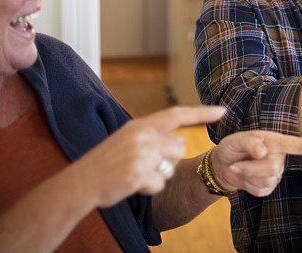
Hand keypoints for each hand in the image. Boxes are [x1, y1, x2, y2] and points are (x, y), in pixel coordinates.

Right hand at [74, 105, 226, 207]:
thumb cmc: (106, 164)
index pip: (176, 114)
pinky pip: (159, 184)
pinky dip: (148, 189)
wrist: (79, 183)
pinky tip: (131, 185)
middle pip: (178, 148)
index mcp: (139, 125)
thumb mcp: (127, 141)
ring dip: (157, 176)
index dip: (201, 113)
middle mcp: (142, 136)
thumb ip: (153, 138)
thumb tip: (182, 143)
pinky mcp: (137, 174)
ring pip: (170, 168)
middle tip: (141, 165)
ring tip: (134, 175)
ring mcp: (140, 154)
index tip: (222, 111)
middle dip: (167, 161)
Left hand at [211, 131, 301, 196]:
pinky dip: (248, 186)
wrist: (223, 166)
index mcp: (277, 140)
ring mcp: (276, 173)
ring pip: (266, 180)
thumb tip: (263, 151)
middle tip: (236, 163)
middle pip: (273, 167)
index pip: (301, 145)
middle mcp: (280, 156)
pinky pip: (261, 191)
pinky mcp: (268, 187)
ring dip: (248, 176)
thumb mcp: (235, 141)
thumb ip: (249, 142)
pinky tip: (245, 178)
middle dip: (251, 168)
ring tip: (240, 168)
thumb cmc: (232, 148)